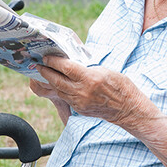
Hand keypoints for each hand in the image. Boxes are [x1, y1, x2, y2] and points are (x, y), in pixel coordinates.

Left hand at [35, 56, 159, 129]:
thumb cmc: (120, 85)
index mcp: (90, 78)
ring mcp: (80, 102)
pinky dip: (59, 90)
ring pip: (59, 90)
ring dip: (50, 81)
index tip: (46, 57)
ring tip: (43, 73)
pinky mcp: (81, 109)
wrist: (128, 109)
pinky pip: (66, 98)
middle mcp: (83, 91)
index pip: (66, 68)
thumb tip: (70, 64)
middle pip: (57, 80)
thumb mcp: (104, 70)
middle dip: (45, 72)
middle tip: (38, 65)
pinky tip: (56, 84)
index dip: (54, 61)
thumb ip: (86, 68)